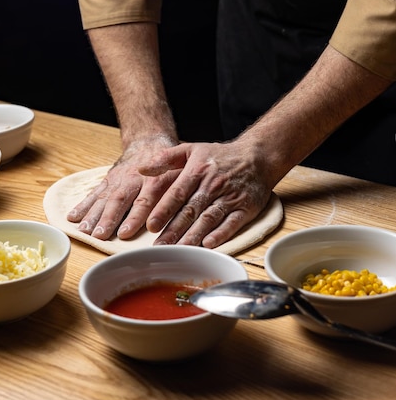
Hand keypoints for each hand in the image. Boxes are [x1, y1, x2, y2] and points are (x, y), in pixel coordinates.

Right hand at [66, 135, 179, 239]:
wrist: (149, 142)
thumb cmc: (168, 164)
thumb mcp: (179, 172)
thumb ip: (179, 189)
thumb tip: (186, 213)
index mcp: (153, 180)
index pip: (144, 200)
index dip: (134, 217)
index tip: (125, 233)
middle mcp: (133, 179)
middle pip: (119, 200)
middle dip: (108, 219)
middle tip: (99, 236)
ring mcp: (118, 180)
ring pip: (104, 197)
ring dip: (93, 215)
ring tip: (84, 231)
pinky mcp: (108, 180)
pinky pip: (94, 192)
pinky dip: (83, 205)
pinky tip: (72, 217)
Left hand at [139, 140, 272, 248]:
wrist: (257, 156)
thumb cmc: (219, 156)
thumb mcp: (191, 149)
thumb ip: (165, 158)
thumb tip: (141, 168)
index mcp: (198, 170)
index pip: (177, 192)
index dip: (164, 210)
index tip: (151, 225)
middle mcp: (213, 184)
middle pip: (191, 210)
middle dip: (174, 230)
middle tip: (159, 246)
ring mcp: (230, 197)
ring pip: (209, 219)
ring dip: (193, 236)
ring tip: (179, 250)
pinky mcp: (246, 208)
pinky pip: (232, 223)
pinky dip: (221, 234)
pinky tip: (208, 244)